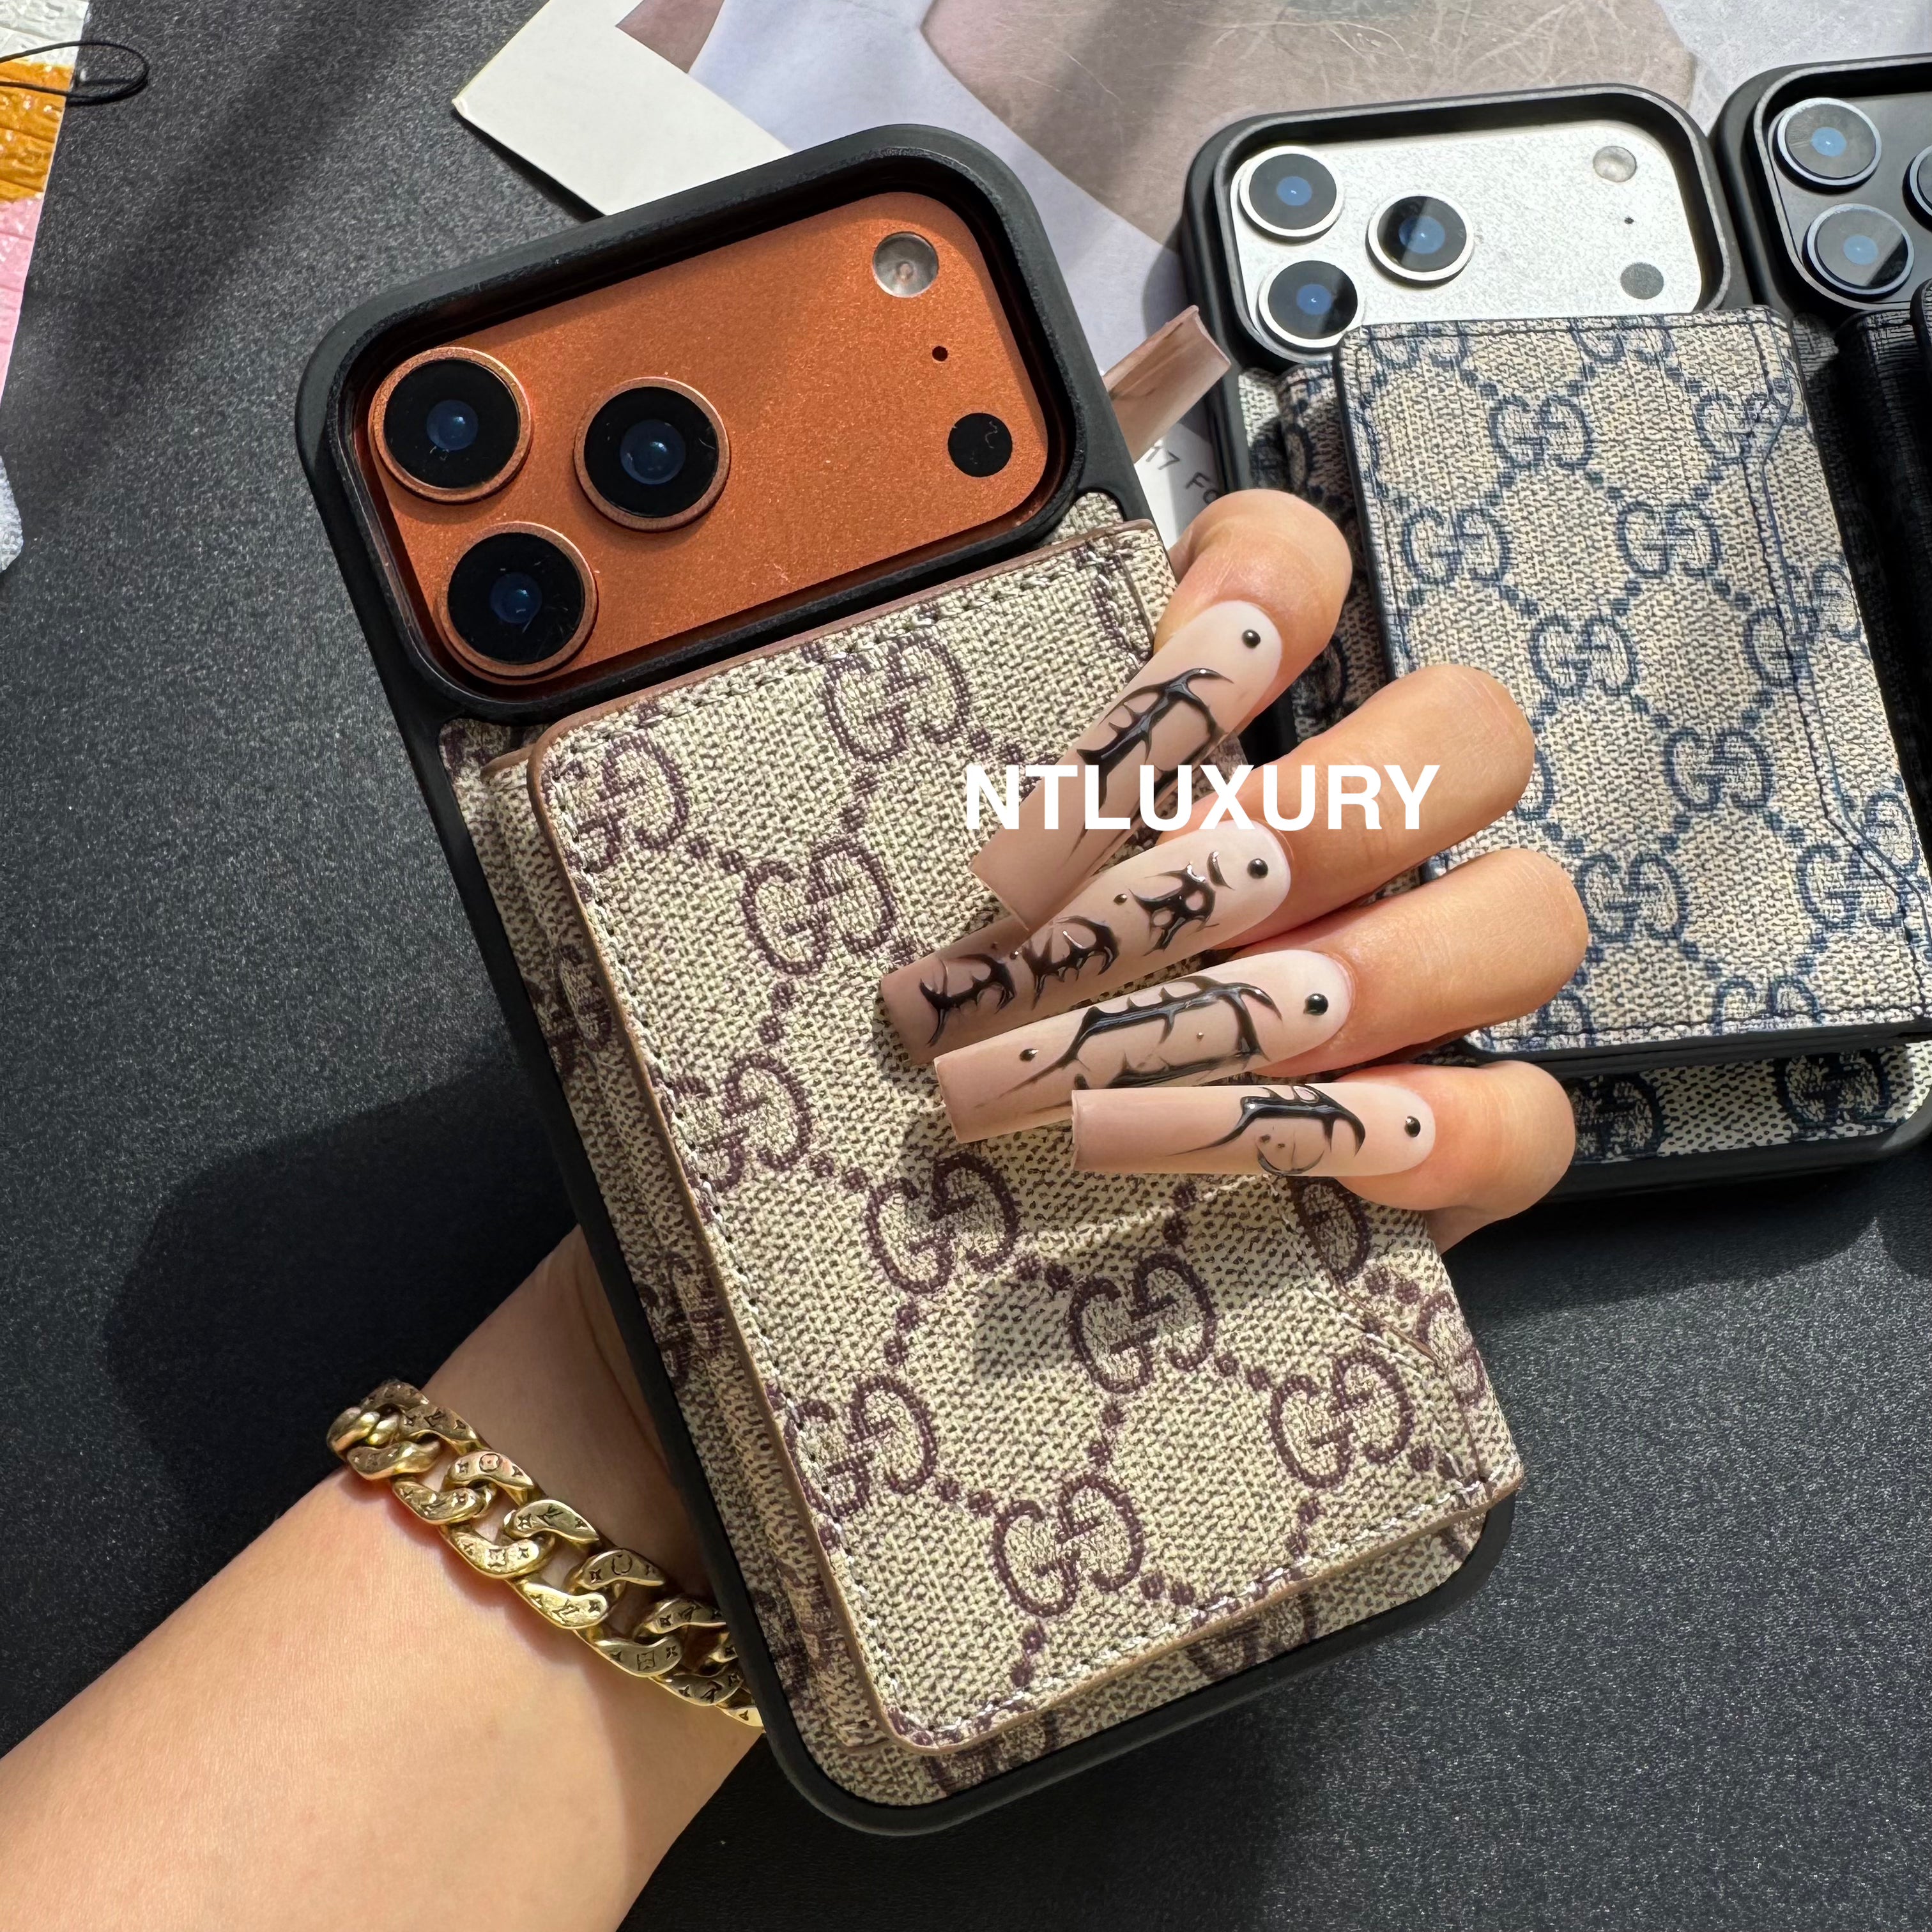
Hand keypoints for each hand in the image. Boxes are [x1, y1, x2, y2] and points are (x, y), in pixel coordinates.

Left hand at [880, 490, 1588, 1248]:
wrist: (992, 1144)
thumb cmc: (967, 991)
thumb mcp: (972, 856)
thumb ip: (1005, 727)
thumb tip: (960, 573)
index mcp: (1236, 732)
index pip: (1301, 571)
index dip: (1263, 589)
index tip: (1175, 659)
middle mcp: (1362, 827)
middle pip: (1467, 737)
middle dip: (1324, 818)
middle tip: (1160, 907)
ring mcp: (1426, 980)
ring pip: (1527, 919)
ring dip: (1369, 974)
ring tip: (1189, 1046)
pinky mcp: (1444, 1133)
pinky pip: (1522, 1120)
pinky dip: (1424, 1133)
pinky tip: (1292, 1141)